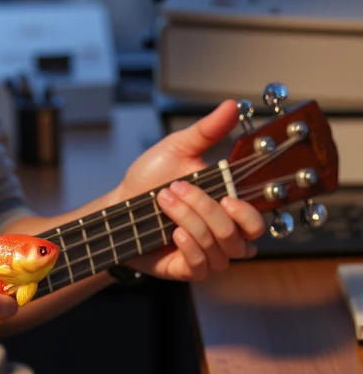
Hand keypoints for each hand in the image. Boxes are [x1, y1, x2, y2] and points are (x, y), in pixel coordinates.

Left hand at [111, 100, 264, 282]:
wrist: (117, 205)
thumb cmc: (150, 179)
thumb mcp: (178, 149)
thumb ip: (207, 131)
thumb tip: (232, 105)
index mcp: (227, 208)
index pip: (257, 223)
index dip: (250, 215)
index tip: (228, 196)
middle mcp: (222, 234)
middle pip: (240, 238)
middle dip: (208, 212)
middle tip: (178, 188)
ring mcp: (206, 253)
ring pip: (220, 250)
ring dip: (191, 222)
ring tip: (164, 201)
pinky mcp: (185, 269)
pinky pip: (201, 266)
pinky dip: (190, 247)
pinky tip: (173, 232)